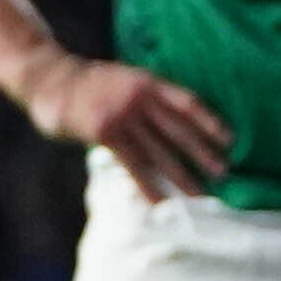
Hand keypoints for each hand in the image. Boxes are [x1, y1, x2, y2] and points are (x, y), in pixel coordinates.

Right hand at [23, 56, 229, 200]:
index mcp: (148, 82)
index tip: (230, 139)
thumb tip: (175, 120)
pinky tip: (162, 201)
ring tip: (201, 195)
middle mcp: (139, 98)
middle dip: (203, 153)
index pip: (188, 102)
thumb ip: (148, 96)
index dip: (210, 121)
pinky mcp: (104, 134)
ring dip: (182, 175)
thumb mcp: (125, 78)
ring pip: (159, 152)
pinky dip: (149, 186)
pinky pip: (133, 166)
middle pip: (179, 129)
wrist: (49, 79)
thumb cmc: (90, 83)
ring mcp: (121, 116)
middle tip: (226, 173)